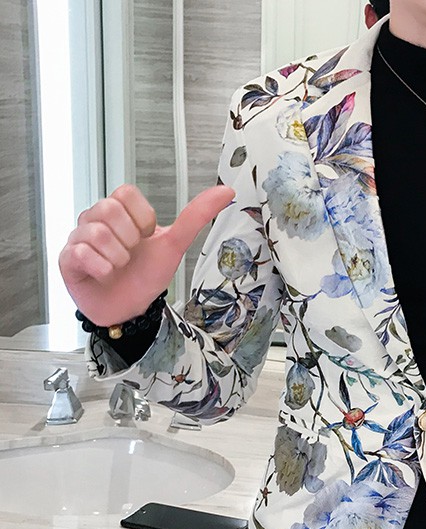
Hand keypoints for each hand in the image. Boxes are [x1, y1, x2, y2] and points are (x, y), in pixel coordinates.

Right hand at [59, 183, 235, 326]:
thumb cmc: (148, 274)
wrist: (132, 309)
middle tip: (132, 255)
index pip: (125, 193)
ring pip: (96, 232)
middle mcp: (96, 220)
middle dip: (130, 240)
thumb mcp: (175, 244)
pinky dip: (101, 268)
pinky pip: (81, 253)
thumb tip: (226, 191)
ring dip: (118, 257)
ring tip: (119, 267)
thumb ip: (196, 216)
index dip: (142, 218)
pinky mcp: (67, 258)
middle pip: (109, 209)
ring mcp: (79, 238)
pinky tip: (105, 275)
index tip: (146, 237)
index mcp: (120, 212)